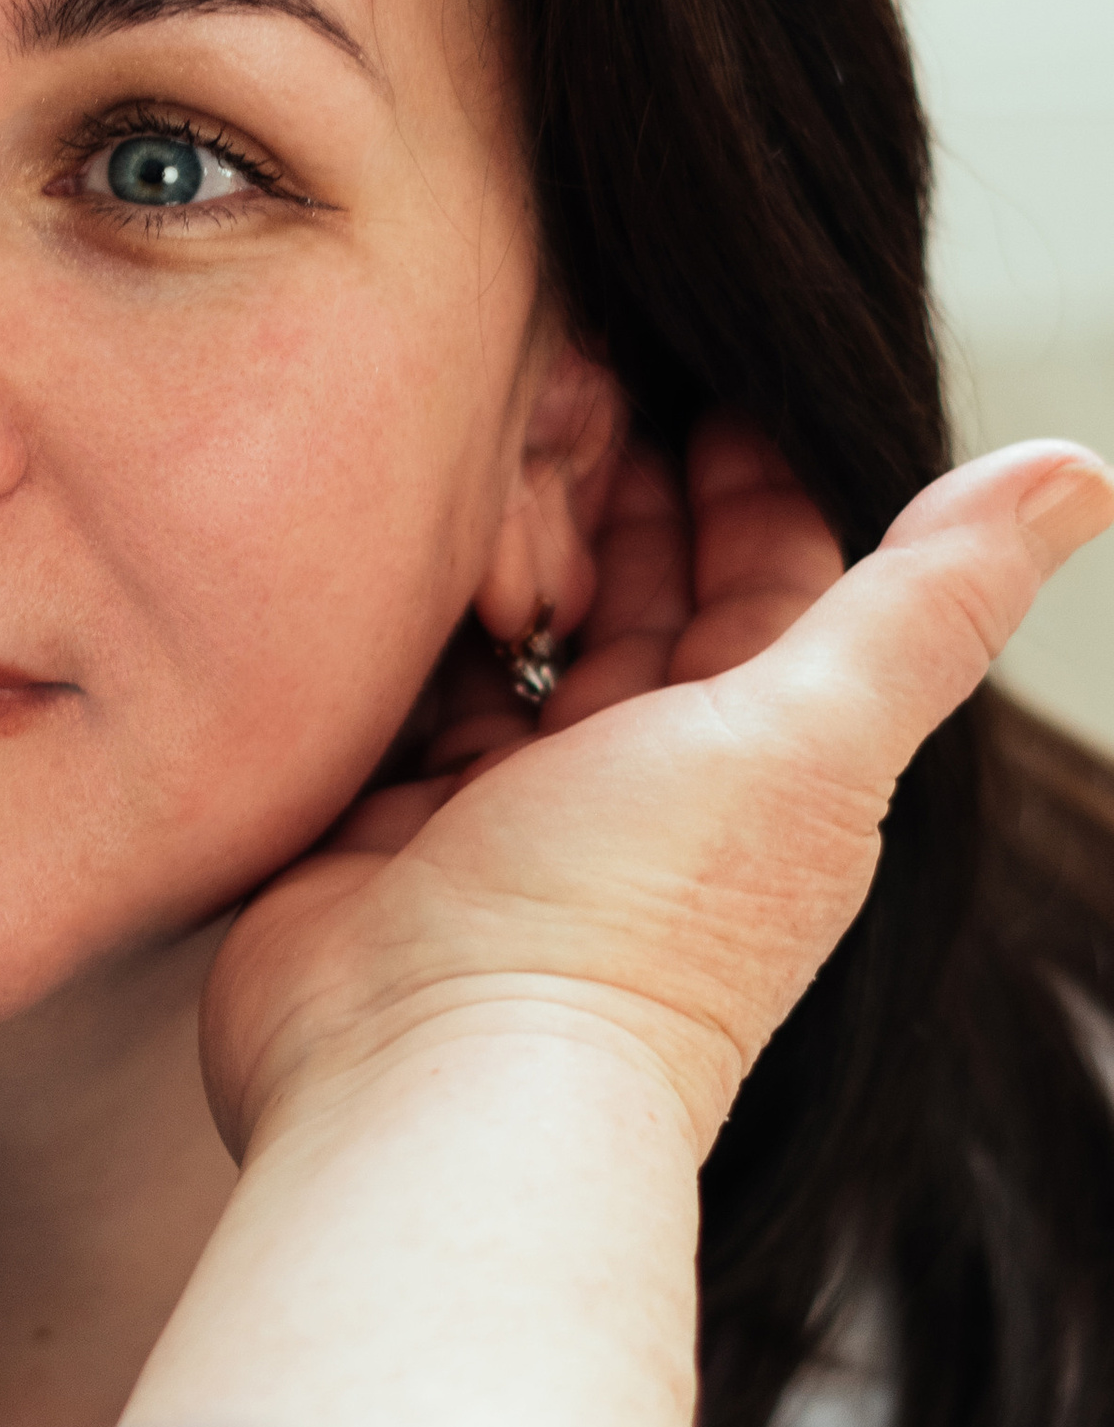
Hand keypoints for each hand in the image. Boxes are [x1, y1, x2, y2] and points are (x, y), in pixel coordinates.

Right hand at [200, 423, 1110, 1166]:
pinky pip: (404, 696)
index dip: (747, 467)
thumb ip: (927, 599)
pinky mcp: (389, 834)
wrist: (438, 1078)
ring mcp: (512, 813)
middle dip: (612, 485)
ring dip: (502, 546)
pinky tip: (381, 545)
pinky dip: (401, 627)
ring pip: (516, 641)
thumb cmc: (634, 921)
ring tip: (463, 430)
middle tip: (563, 356)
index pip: (770, 579)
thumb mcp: (813, 733)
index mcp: (767, 762)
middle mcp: (646, 786)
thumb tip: (1083, 470)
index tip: (701, 348)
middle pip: (640, 599)